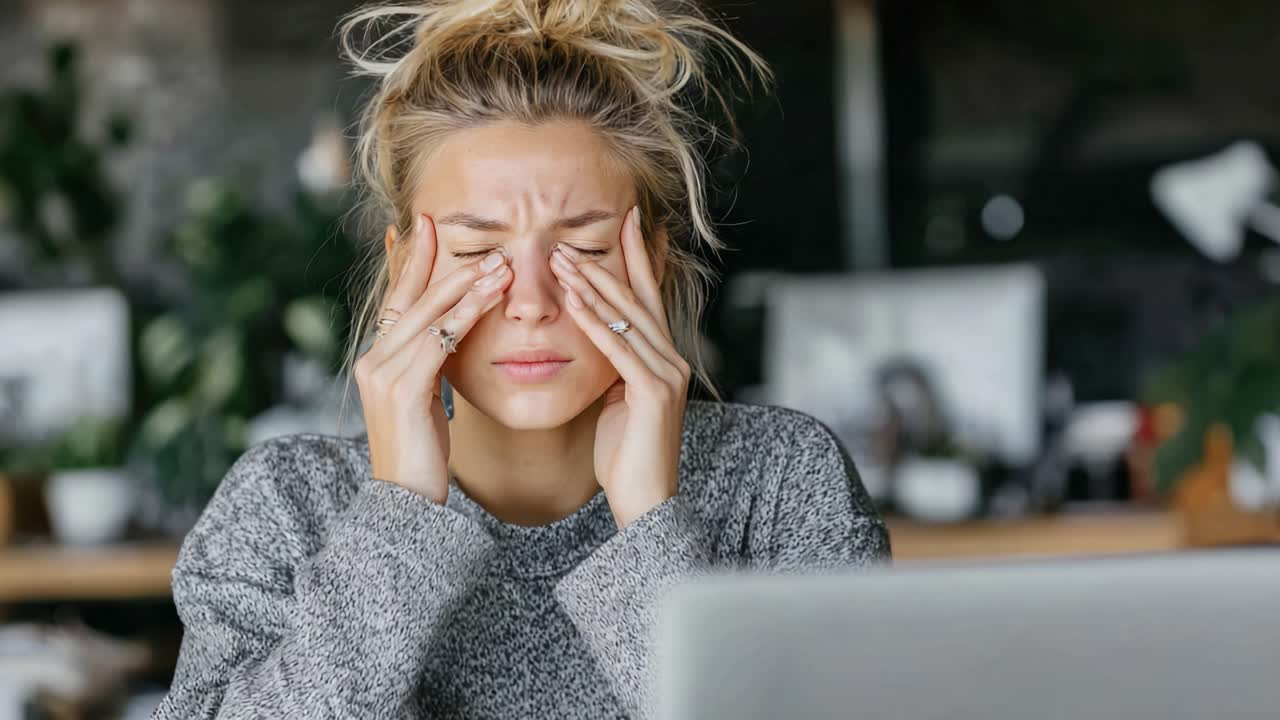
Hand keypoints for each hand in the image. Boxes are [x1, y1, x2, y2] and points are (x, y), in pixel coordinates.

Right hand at [355, 213, 511, 502]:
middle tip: (476, 235)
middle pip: (411, 297)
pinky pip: (438, 342)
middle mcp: (373, 360)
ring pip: (428, 315)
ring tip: (498, 263)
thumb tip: (450, 341)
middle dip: (445, 263)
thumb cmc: (423, 458)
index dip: (413, 262)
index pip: (398, 299)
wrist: (406, 506)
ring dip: (465, 285)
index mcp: (378, 361)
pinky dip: (465, 316)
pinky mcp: (402, 391)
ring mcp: (383, 374)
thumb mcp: (425, 403)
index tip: (427, 226)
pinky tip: (490, 299)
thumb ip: (430, 368)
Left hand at [549, 206, 689, 528]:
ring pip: (626, 318)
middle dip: (602, 264)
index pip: (646, 299)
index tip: (623, 222)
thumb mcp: (615, 403)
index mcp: (662, 360)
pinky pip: (618, 348)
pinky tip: (573, 299)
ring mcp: (666, 375)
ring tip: (560, 259)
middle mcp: (671, 360)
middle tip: (568, 237)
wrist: (645, 504)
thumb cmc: (625, 457)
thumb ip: (612, 370)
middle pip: (635, 300)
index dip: (635, 259)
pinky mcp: (653, 393)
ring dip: (591, 285)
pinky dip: (594, 321)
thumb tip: (593, 344)